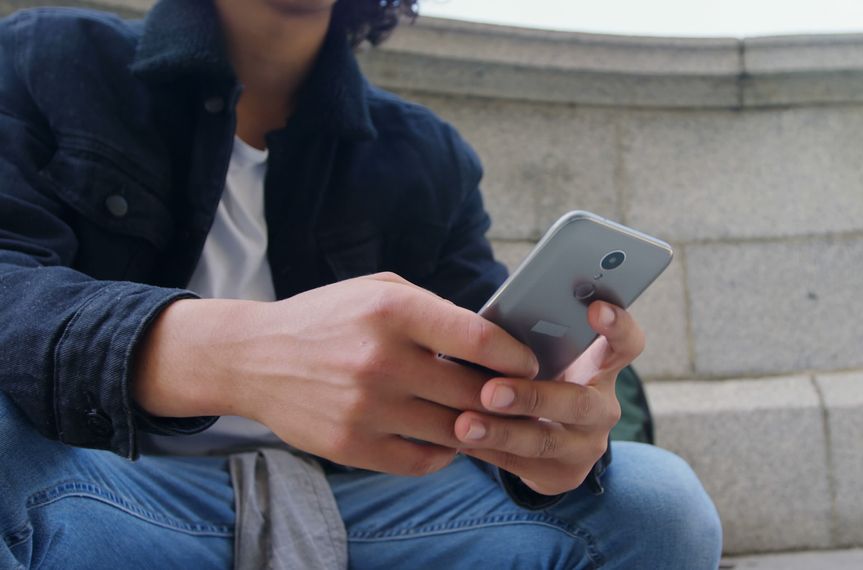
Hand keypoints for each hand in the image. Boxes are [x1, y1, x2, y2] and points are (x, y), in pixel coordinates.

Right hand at [134, 272, 537, 475]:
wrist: (253, 358)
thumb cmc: (328, 319)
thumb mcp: (379, 290)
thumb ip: (436, 310)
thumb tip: (496, 340)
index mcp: (392, 311)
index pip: (479, 340)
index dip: (516, 356)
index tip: (528, 364)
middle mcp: (380, 360)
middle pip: (474, 393)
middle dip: (504, 397)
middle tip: (517, 397)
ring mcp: (365, 409)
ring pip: (454, 431)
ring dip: (476, 426)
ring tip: (481, 416)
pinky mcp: (351, 447)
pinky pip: (424, 461)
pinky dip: (443, 452)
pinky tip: (443, 435)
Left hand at [453, 301, 644, 495]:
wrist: (550, 438)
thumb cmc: (541, 375)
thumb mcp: (547, 356)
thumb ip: (534, 340)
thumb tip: (488, 324)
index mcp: (603, 367)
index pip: (627, 344)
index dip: (618, 326)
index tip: (596, 307)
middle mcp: (602, 408)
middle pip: (579, 403)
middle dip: (532, 398)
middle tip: (491, 391)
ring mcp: (586, 446)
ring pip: (545, 442)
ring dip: (501, 433)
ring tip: (464, 425)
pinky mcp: (563, 475)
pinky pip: (520, 465)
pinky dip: (486, 451)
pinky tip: (457, 439)